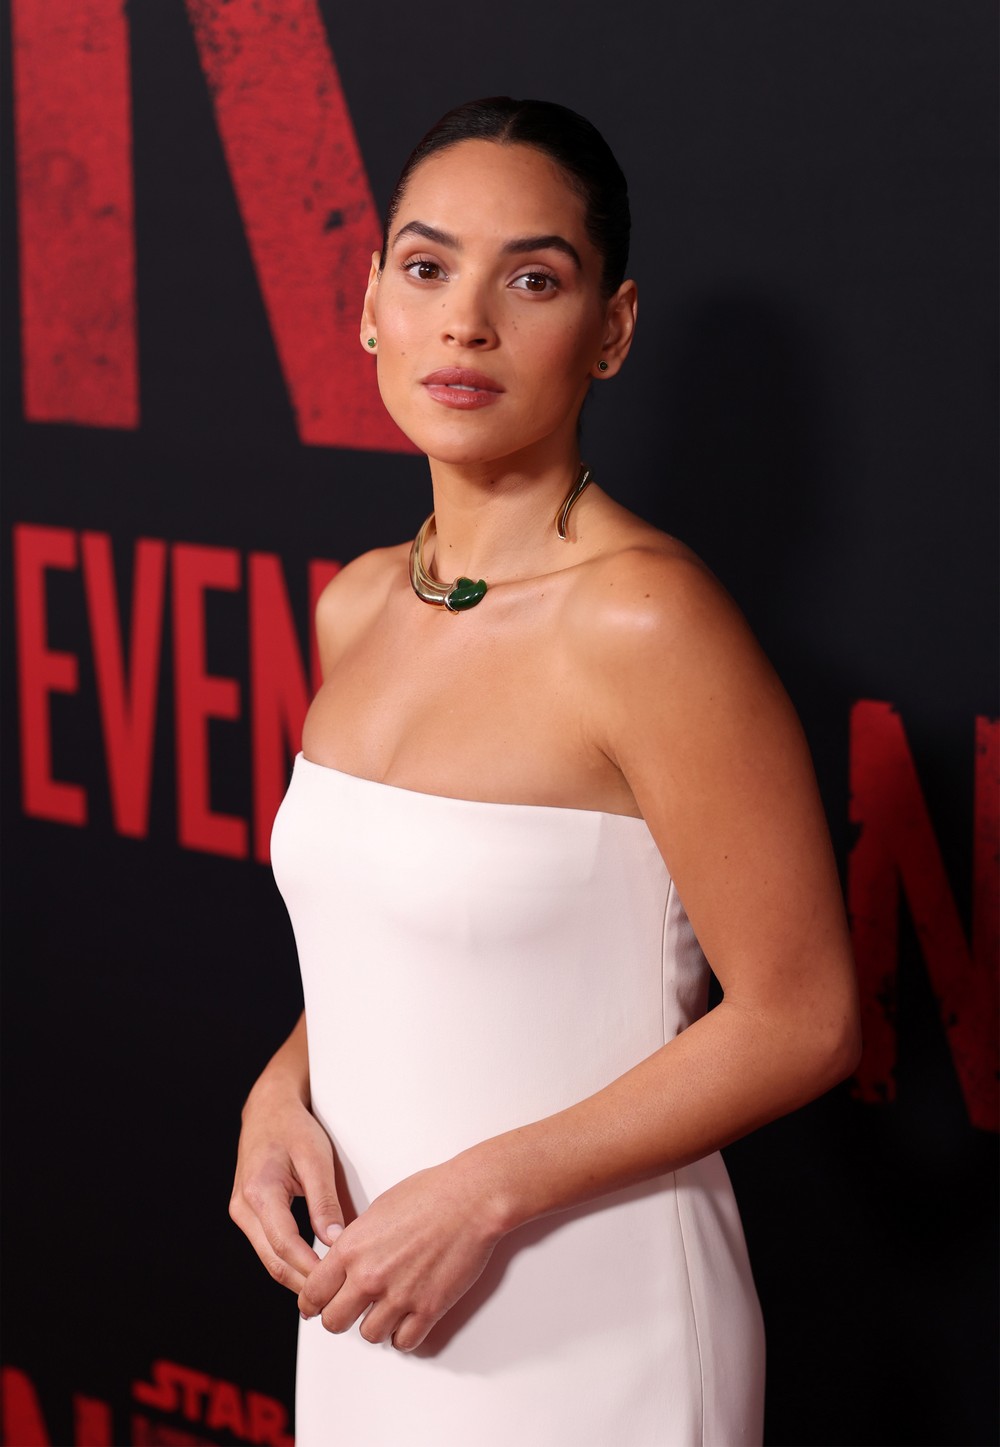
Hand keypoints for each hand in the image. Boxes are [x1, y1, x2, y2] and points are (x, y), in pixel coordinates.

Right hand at [230, 1082, 343, 1293]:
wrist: (268, 1108)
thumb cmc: (294, 1128)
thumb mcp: (316, 1158)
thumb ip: (325, 1201)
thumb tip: (335, 1243)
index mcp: (259, 1192)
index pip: (286, 1245)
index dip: (311, 1270)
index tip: (337, 1285)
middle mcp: (243, 1207)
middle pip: (274, 1260)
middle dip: (304, 1283)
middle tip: (336, 1301)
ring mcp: (241, 1212)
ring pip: (270, 1258)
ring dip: (297, 1276)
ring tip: (330, 1292)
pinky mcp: (248, 1214)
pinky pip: (269, 1246)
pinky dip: (290, 1261)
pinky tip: (314, 1270)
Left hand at [297, 1156, 503, 1351]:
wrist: (470, 1199)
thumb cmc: (429, 1194)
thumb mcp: (376, 1210)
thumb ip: (355, 1242)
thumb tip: (346, 1261)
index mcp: (351, 1249)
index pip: (313, 1294)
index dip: (312, 1304)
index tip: (316, 1307)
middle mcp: (370, 1276)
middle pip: (335, 1322)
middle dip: (340, 1317)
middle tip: (349, 1311)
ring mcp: (399, 1296)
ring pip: (369, 1335)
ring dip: (375, 1325)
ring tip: (385, 1311)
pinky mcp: (428, 1309)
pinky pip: (404, 1342)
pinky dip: (404, 1335)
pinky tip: (407, 1319)